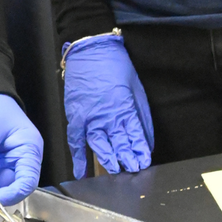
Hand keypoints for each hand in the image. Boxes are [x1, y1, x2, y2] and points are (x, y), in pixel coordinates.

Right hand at [63, 34, 152, 176]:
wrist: (91, 49)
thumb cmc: (115, 65)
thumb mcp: (136, 89)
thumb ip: (141, 116)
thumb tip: (146, 139)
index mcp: (125, 108)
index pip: (135, 137)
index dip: (140, 151)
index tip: (144, 162)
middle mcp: (107, 117)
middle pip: (119, 145)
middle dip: (127, 160)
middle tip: (133, 170)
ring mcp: (90, 117)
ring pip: (99, 146)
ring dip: (108, 160)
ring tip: (115, 171)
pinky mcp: (75, 115)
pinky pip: (76, 141)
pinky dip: (78, 157)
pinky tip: (81, 171)